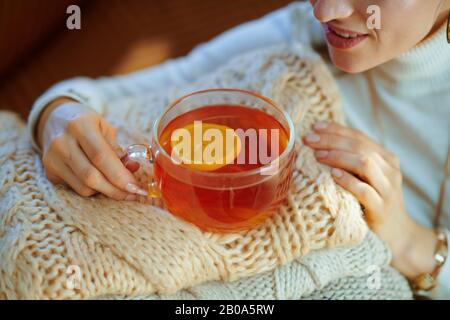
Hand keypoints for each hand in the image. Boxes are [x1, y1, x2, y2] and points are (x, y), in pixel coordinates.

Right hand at [37, 98, 146, 199]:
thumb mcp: (104, 127)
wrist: (54, 119)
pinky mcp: (49, 172)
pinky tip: (102, 182)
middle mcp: (62, 142)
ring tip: (120, 187)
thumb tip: (131, 169)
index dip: (120, 175)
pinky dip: (93, 190)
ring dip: (106, 191)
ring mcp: (52, 159)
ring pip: (83, 187)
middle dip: (116, 190)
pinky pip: (76, 189)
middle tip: (133, 194)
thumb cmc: (86, 123)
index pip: (101, 156)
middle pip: (91, 176)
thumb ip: (117, 149)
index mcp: (80, 125)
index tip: (136, 187)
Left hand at [304, 122, 437, 278]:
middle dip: (332, 140)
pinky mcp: (381, 208)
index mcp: (386, 158)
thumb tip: (320, 142)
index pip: (359, 137)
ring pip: (364, 163)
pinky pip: (365, 191)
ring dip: (338, 157)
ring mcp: (388, 189)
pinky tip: (333, 175)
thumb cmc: (373, 202)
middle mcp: (390, 170)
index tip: (314, 126)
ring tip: (317, 155)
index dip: (336, 130)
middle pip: (359, 147)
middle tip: (310, 140)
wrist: (396, 234)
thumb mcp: (366, 178)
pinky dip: (348, 180)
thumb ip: (352, 160)